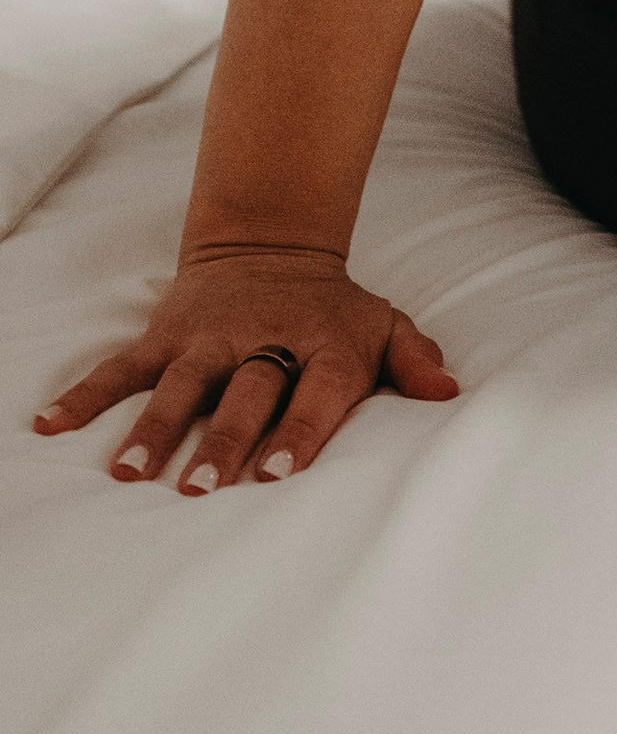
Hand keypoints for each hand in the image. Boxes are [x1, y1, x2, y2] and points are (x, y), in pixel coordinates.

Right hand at [30, 243, 457, 490]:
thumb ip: (414, 359)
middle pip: (244, 394)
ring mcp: (209, 337)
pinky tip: (50, 424)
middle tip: (201, 489)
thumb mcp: (381, 325)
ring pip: (180, 384)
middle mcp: (264, 340)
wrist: (272, 244)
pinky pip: (121, 365)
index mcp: (322, 345)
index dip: (298, 431)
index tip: (278, 475)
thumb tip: (449, 392)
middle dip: (223, 441)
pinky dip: (85, 393)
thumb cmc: (331, 309)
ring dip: (153, 428)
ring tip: (127, 473)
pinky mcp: (166, 334)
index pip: (314, 392)